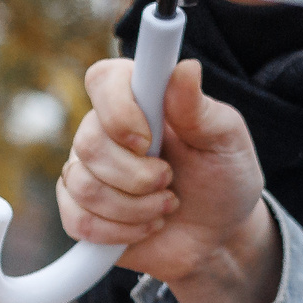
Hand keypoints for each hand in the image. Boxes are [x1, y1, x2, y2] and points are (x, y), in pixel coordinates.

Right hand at [57, 57, 281, 302]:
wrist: (216, 234)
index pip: (103, 80)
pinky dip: (117, 232)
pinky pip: (77, 221)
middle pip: (87, 143)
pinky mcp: (80, 211)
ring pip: (83, 186)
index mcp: (141, 99)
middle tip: (169, 182)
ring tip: (165, 207)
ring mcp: (87, 171)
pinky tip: (144, 227)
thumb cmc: (223, 178)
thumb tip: (185, 68)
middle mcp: (106, 130)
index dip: (117, 111)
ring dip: (133, 208)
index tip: (147, 140)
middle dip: (135, 175)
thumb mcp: (225, 141)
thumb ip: (200, 109)